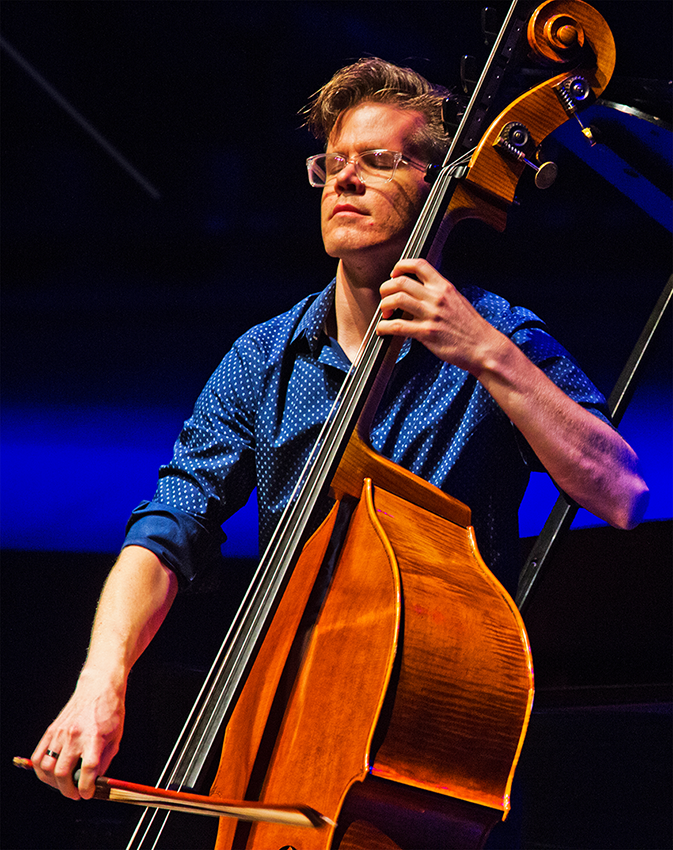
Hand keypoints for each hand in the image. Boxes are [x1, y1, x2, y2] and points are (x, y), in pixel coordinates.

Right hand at [31, 669, 125, 799]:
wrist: (99, 687)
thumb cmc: (110, 711)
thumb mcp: (115, 737)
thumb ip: (104, 761)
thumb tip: (94, 782)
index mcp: (94, 737)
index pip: (87, 770)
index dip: (87, 788)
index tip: (87, 794)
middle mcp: (74, 736)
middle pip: (62, 773)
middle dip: (68, 790)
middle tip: (76, 793)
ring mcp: (60, 733)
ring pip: (47, 768)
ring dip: (54, 783)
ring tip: (64, 785)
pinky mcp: (51, 730)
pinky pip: (38, 756)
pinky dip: (41, 770)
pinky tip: (50, 774)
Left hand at [377, 257, 503, 374]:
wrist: (483, 347)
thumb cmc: (470, 327)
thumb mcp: (457, 301)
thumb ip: (438, 294)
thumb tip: (419, 292)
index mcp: (444, 287)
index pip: (419, 265)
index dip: (401, 266)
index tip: (394, 275)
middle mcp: (437, 297)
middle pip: (401, 282)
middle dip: (386, 289)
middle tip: (385, 298)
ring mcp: (431, 315)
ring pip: (397, 299)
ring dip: (384, 305)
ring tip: (385, 313)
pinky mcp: (426, 333)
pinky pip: (398, 326)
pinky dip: (384, 326)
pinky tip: (382, 329)